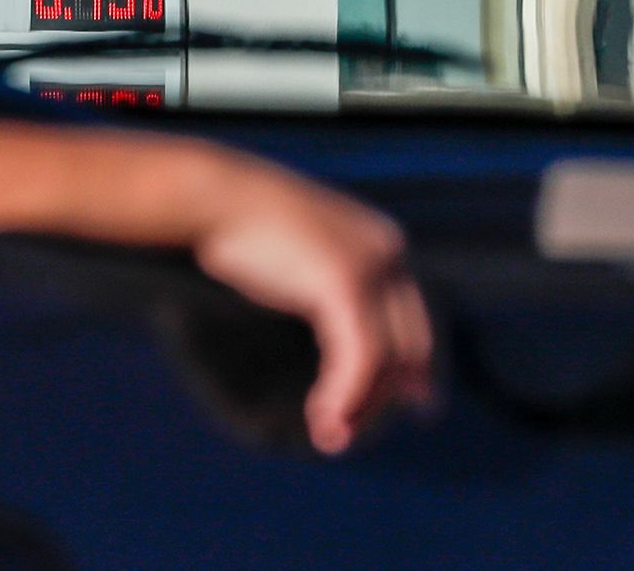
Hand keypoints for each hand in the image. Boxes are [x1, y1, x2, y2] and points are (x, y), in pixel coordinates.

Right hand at [191, 161, 434, 454]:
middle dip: (383, 396)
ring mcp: (370, 264)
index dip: (417, 366)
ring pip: (385, 357)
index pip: (416, 318)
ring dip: (358, 405)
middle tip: (347, 433)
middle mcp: (389, 250)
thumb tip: (349, 329)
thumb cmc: (246, 225)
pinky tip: (321, 417)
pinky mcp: (344, 283)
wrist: (215, 196)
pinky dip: (342, 394)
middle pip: (409, 342)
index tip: (415, 403)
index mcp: (385, 241)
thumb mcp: (308, 254)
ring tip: (329, 438)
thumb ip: (338, 286)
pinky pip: (358, 357)